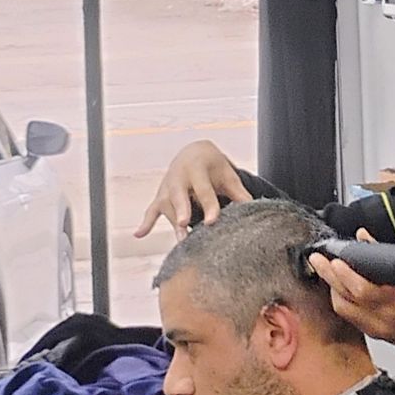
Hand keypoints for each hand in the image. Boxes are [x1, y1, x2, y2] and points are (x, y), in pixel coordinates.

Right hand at [134, 139, 250, 238]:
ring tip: (181, 242)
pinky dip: (146, 222)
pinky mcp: (161, 196)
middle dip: (182, 209)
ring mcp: (167, 187)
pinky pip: (152, 210)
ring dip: (172, 223)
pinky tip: (139, 235)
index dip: (209, 206)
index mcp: (198, 168)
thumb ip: (239, 193)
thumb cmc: (213, 166)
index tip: (213, 222)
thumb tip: (255, 211)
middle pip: (179, 195)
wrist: (193, 153)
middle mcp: (179, 176)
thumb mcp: (227, 175)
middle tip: (184, 224)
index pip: (204, 190)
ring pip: (167, 206)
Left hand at [311, 238, 394, 357]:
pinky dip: (342, 304)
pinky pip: (350, 319)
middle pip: (346, 297)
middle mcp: (384, 314)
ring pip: (343, 310)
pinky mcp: (375, 335)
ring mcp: (378, 327)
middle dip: (328, 277)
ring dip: (332, 291)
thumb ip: (385, 256)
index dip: (344, 274)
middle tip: (317, 261)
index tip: (333, 260)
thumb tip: (363, 237)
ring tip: (328, 275)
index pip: (362, 287)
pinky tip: (340, 293)